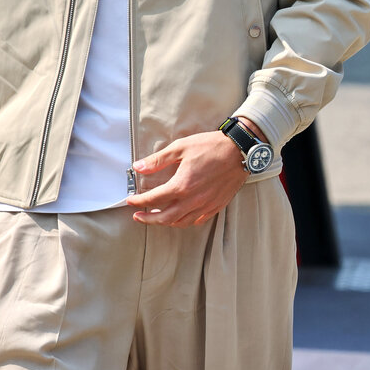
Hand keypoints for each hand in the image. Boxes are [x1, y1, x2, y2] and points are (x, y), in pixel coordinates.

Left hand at [126, 130, 247, 227]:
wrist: (238, 151)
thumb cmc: (210, 147)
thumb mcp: (180, 147)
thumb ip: (158, 160)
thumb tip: (138, 166)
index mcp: (181, 186)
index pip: (153, 199)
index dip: (139, 202)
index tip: (131, 201)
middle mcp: (192, 200)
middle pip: (165, 218)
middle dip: (148, 219)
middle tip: (138, 216)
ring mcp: (205, 206)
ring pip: (180, 223)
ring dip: (165, 223)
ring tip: (156, 217)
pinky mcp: (215, 206)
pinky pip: (196, 221)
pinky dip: (184, 222)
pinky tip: (180, 217)